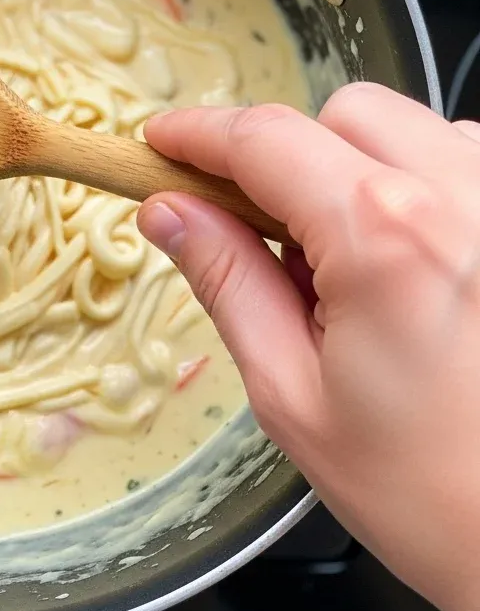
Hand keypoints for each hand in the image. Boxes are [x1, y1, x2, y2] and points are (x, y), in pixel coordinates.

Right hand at [136, 82, 479, 610]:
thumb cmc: (429, 496)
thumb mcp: (291, 393)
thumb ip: (226, 282)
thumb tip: (168, 213)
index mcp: (386, 239)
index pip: (265, 141)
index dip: (198, 133)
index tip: (161, 141)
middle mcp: (463, 198)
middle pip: (341, 114)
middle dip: (287, 154)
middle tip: (262, 229)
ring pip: (410, 129)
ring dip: (357, 170)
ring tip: (348, 264)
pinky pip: (465, 164)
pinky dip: (419, 189)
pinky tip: (409, 266)